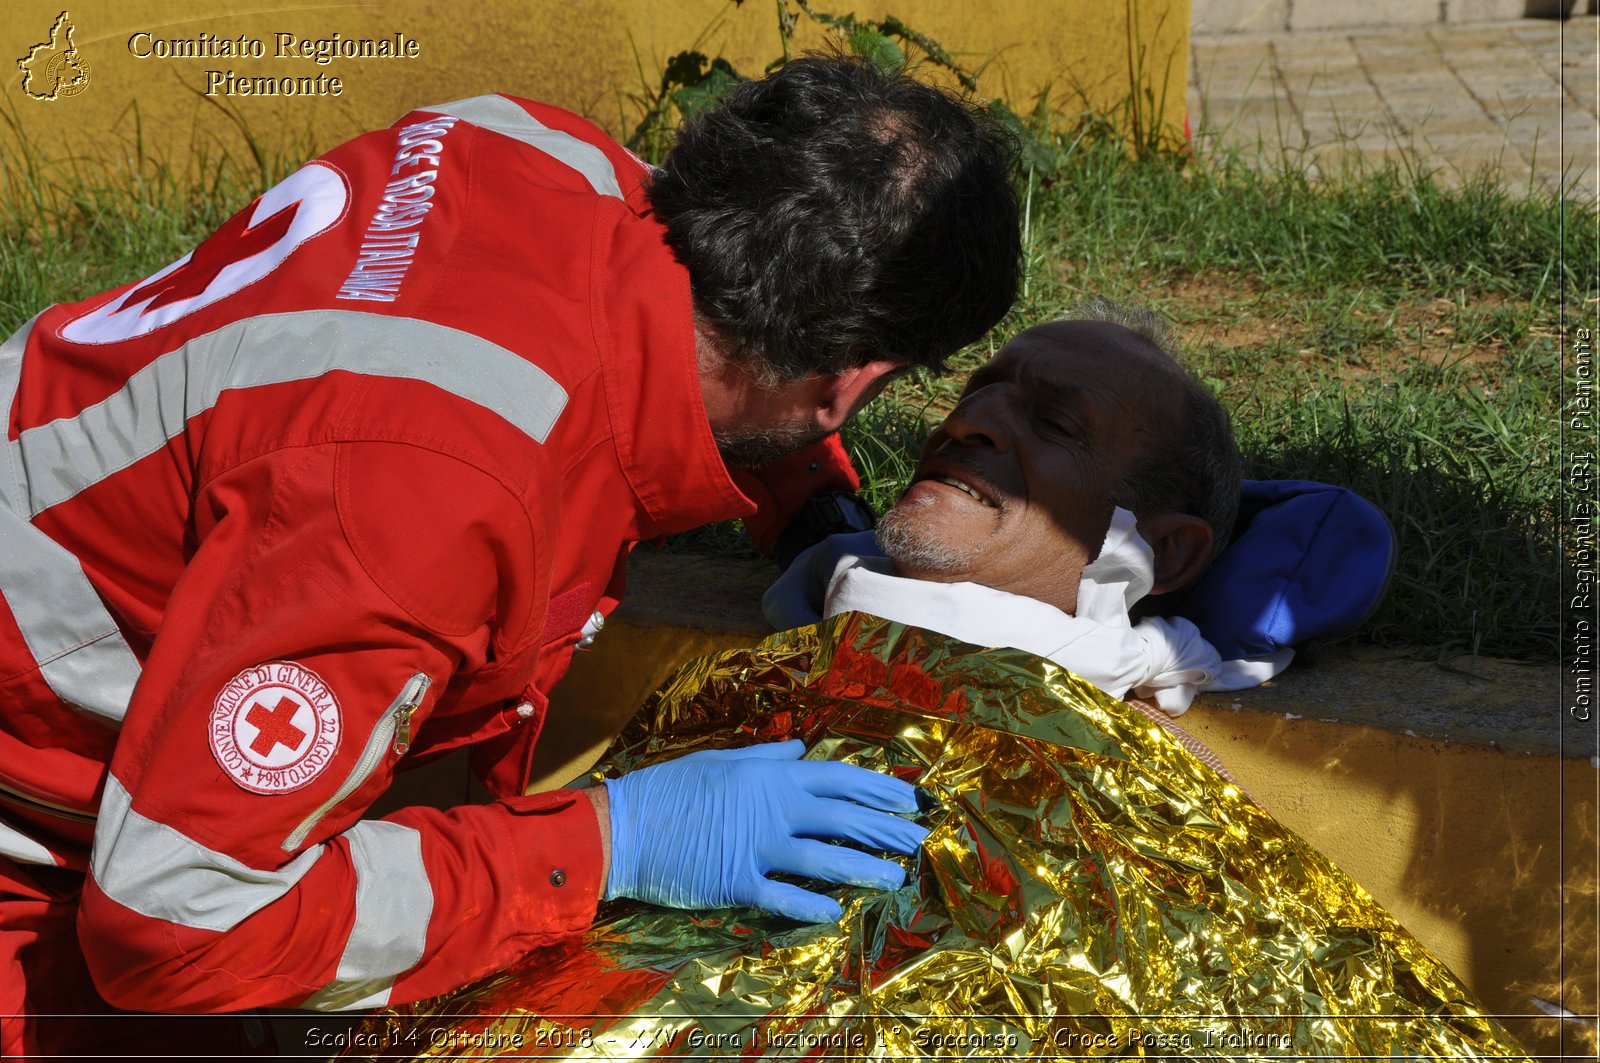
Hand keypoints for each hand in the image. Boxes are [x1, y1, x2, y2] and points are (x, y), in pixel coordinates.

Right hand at [602, 740, 925, 922]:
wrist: (625, 827)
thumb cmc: (671, 788)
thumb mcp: (721, 760)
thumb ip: (766, 757)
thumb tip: (801, 749)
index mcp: (772, 776)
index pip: (840, 778)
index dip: (880, 787)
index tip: (911, 797)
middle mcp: (775, 809)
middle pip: (846, 819)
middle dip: (888, 829)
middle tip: (921, 839)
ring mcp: (759, 848)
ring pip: (826, 860)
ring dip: (865, 869)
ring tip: (896, 877)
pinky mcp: (739, 884)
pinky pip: (784, 897)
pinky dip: (812, 906)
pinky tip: (836, 913)